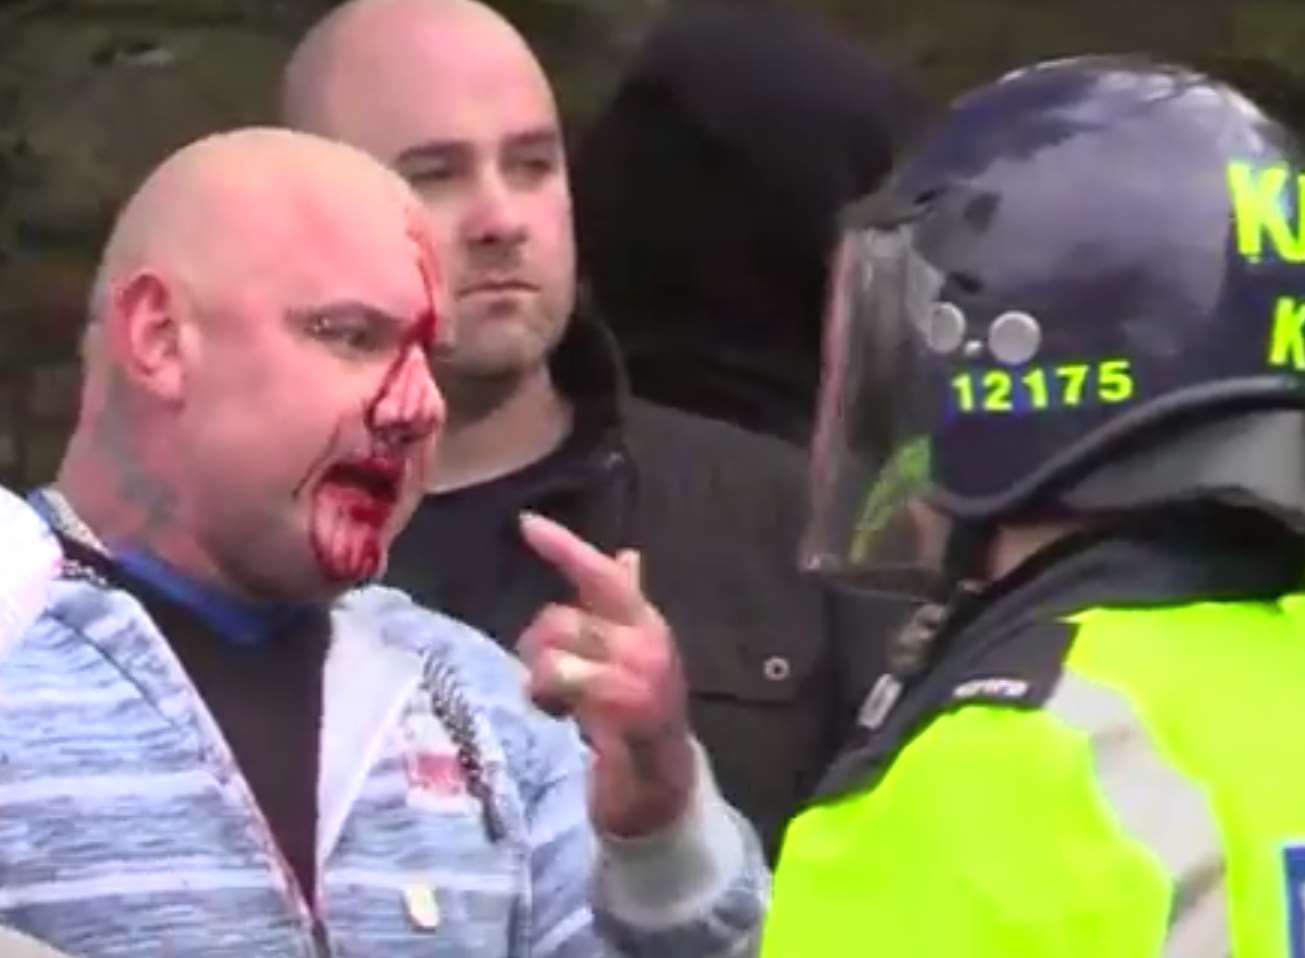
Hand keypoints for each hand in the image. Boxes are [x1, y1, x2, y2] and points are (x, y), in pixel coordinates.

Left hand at [517, 512, 695, 837]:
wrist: (663, 782)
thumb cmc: (642, 713)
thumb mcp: (633, 653)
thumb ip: (626, 603)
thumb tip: (627, 555)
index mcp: (645, 621)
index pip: (601, 574)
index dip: (564, 547)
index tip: (526, 523)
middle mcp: (645, 639)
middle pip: (560, 619)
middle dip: (538, 645)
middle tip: (545, 676)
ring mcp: (637, 674)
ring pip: (554, 653)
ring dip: (540, 680)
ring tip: (556, 702)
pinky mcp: (623, 709)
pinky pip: (566, 685)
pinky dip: (551, 699)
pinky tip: (563, 717)